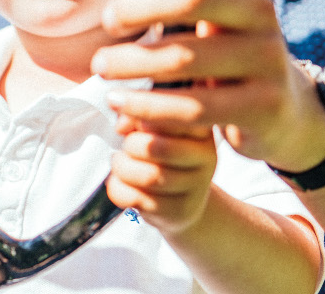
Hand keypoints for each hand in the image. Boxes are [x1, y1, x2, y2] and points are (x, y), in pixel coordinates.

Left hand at [92, 0, 324, 171]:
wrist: (279, 105)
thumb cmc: (220, 37)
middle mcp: (260, 10)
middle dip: (141, 6)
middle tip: (107, 19)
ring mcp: (265, 58)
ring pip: (189, 57)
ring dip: (134, 62)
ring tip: (101, 66)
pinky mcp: (262, 105)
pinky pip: (197, 107)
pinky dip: (151, 108)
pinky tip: (123, 107)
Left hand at [106, 114, 217, 234]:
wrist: (181, 200)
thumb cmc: (162, 156)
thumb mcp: (153, 128)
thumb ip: (138, 116)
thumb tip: (122, 123)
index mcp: (200, 125)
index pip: (171, 113)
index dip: (140, 113)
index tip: (122, 121)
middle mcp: (206, 154)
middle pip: (156, 146)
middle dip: (129, 146)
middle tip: (124, 147)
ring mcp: (197, 185)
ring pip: (149, 176)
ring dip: (122, 169)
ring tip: (120, 164)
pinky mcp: (182, 210)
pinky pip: (140, 199)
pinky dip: (119, 190)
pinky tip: (120, 183)